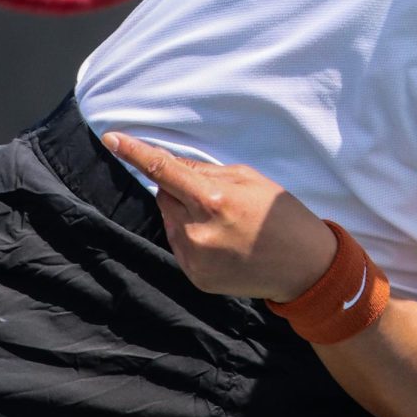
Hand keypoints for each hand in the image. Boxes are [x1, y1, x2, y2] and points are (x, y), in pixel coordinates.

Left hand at [102, 132, 336, 301]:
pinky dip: (192, 238)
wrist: (304, 266)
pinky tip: (223, 242)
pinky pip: (179, 246)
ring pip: (170, 222)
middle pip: (165, 196)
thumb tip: (173, 166)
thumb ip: (208, 171)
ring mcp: (194, 258)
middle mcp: (197, 230)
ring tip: (224, 222)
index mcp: (214, 199)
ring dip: (185, 215)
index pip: (164, 170)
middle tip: (215, 195)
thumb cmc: (282, 215)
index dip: (136, 153)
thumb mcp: (252, 179)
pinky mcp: (195, 277)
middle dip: (181, 190)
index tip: (112, 139)